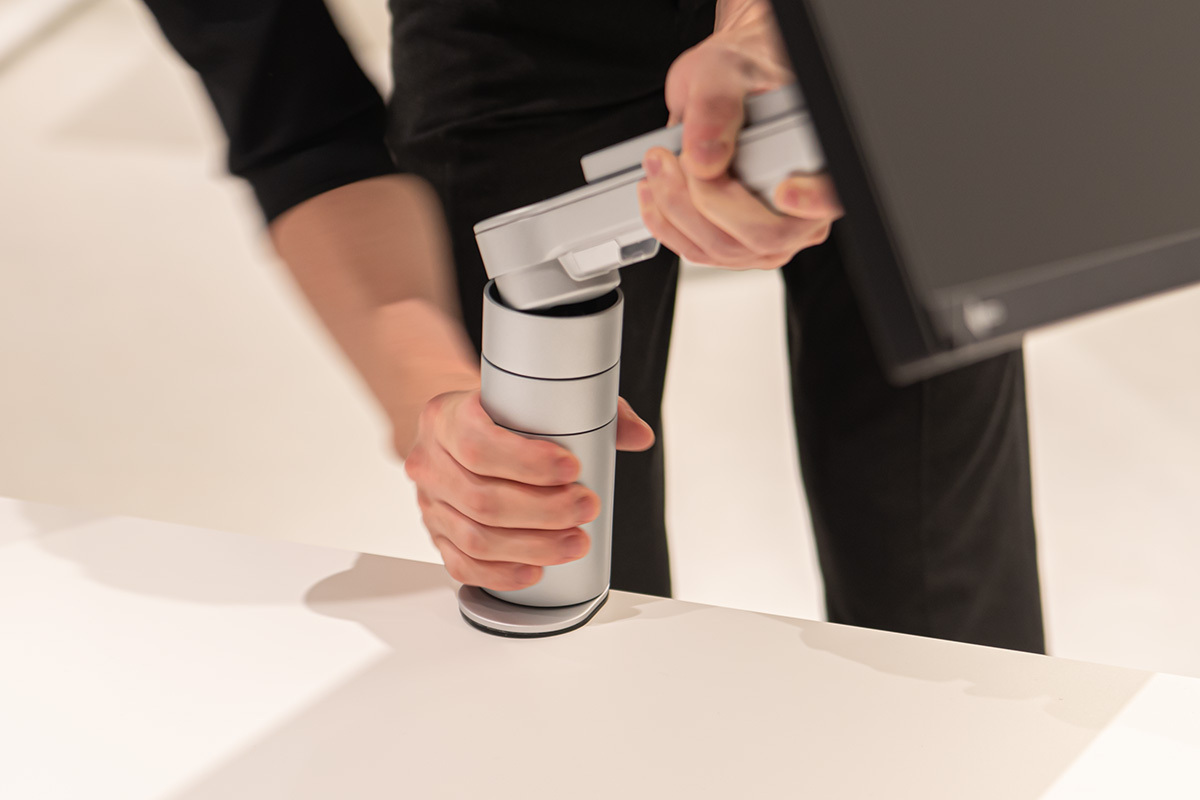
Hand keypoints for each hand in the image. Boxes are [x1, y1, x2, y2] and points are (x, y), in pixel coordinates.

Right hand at [404, 389, 654, 590]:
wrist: (457, 427)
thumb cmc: (500, 413)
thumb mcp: (537, 396)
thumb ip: (590, 409)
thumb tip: (639, 436)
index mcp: (445, 416)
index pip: (479, 443)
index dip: (528, 462)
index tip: (573, 467)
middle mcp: (429, 461)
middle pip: (482, 499)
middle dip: (544, 510)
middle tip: (587, 507)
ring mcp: (430, 502)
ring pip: (475, 537)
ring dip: (532, 546)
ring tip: (575, 542)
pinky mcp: (437, 534)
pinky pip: (462, 564)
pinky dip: (500, 574)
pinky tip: (534, 571)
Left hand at [638, 0, 842, 269]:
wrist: (721, 90)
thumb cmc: (739, 79)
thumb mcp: (723, 73)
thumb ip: (715, 107)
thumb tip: (704, 156)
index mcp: (817, 161)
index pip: (830, 196)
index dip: (812, 201)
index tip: (784, 191)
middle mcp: (799, 208)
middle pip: (762, 235)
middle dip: (704, 202)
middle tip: (670, 159)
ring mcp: (766, 231)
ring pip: (723, 248)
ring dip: (676, 212)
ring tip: (656, 165)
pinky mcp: (733, 241)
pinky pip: (699, 251)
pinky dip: (668, 224)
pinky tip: (654, 192)